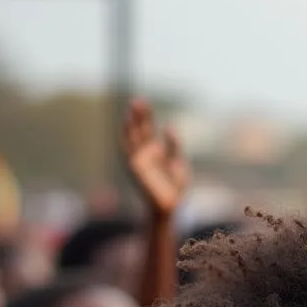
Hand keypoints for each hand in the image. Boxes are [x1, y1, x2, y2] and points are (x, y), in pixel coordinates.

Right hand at [122, 98, 189, 217]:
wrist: (171, 207)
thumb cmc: (174, 188)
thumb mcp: (178, 163)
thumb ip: (174, 146)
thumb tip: (170, 127)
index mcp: (154, 152)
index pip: (147, 130)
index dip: (145, 116)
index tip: (144, 102)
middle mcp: (144, 154)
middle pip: (139, 130)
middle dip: (138, 115)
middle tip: (138, 99)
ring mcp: (139, 160)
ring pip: (132, 137)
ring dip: (131, 123)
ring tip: (132, 108)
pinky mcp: (136, 167)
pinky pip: (130, 149)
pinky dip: (128, 137)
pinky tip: (128, 125)